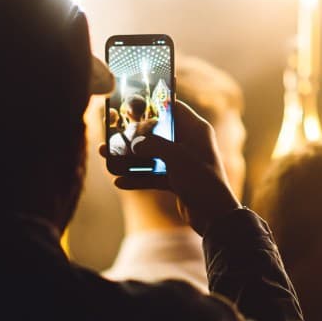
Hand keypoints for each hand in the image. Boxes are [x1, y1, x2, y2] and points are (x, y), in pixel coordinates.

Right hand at [99, 99, 240, 235]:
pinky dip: (138, 178)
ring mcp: (182, 162)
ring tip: (107, 157)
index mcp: (196, 130)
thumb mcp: (176, 157)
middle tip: (112, 133)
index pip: (173, 109)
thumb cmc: (201, 181)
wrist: (214, 216)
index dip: (153, 105)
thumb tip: (134, 143)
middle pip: (157, 133)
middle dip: (134, 135)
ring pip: (151, 155)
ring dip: (131, 158)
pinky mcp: (177, 180)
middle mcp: (189, 143)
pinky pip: (153, 175)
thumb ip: (154, 145)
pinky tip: (119, 182)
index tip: (132, 104)